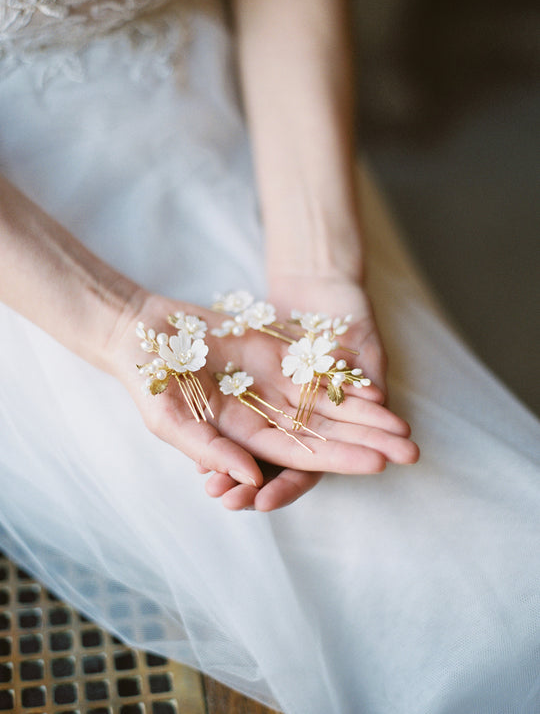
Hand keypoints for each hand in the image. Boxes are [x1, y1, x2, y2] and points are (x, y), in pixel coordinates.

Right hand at [108, 291, 417, 510]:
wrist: (146, 333)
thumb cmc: (150, 380)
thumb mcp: (170, 420)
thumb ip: (209, 450)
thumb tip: (249, 477)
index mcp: (243, 438)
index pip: (300, 454)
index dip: (340, 458)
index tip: (378, 464)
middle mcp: (265, 416)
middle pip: (325, 433)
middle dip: (367, 442)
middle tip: (411, 452)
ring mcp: (273, 385)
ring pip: (328, 404)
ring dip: (366, 415)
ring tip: (404, 426)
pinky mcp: (275, 356)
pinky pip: (316, 370)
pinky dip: (344, 379)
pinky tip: (374, 390)